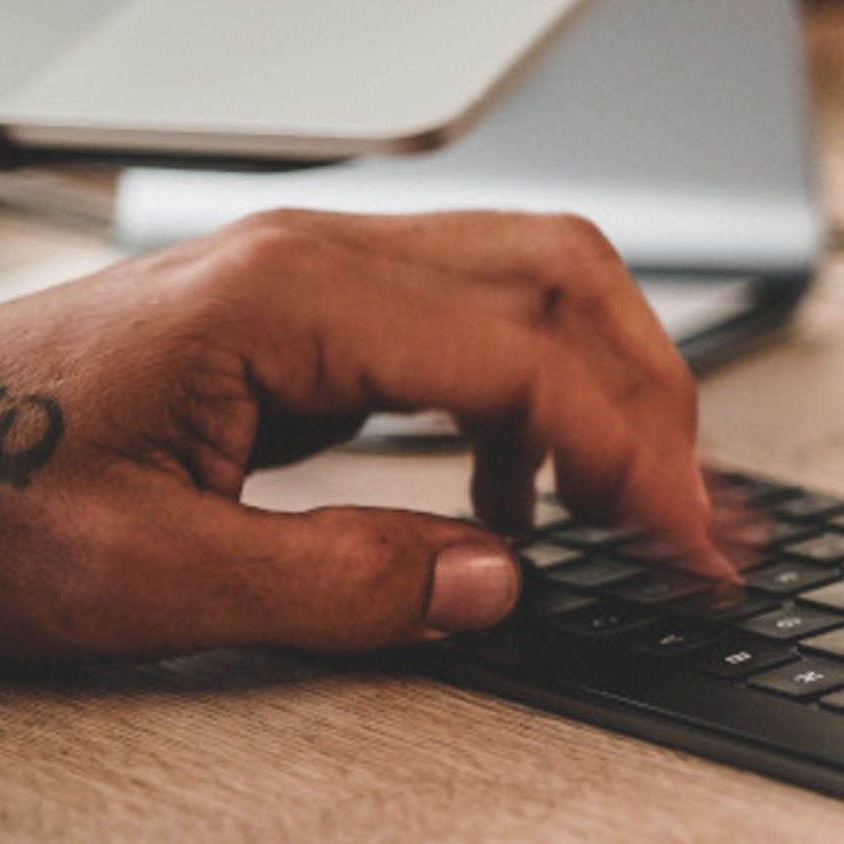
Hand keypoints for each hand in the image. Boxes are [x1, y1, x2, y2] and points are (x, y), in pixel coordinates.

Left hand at [0, 209, 731, 663]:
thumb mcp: (148, 581)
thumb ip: (339, 586)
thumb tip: (500, 584)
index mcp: (290, 300)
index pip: (528, 361)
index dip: (631, 458)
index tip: (691, 546)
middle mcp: (317, 257)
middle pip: (564, 279)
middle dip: (656, 397)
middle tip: (694, 521)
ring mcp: (314, 272)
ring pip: (535, 279)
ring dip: (612, 382)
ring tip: (639, 503)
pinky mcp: (307, 309)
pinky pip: (472, 318)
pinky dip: (538, 397)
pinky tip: (521, 491)